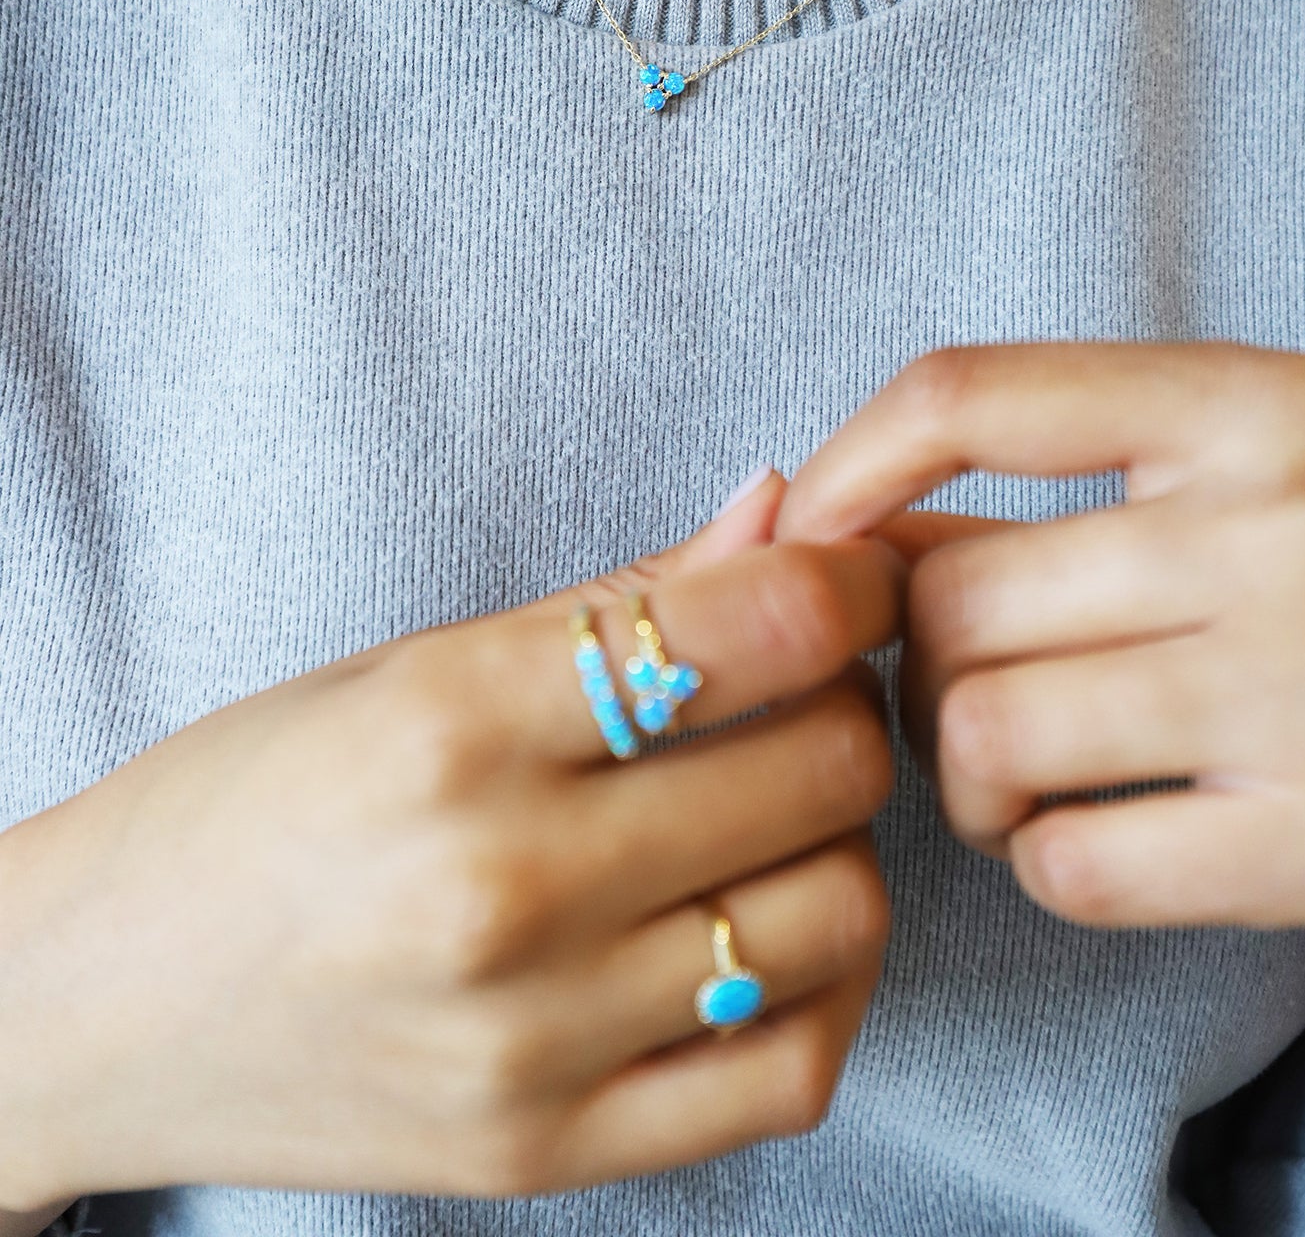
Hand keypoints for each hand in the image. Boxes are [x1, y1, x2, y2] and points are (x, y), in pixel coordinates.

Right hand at [0, 474, 900, 1213]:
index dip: (844, 580)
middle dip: (844, 703)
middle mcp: (499, 886)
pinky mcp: (549, 1153)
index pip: (751, 628)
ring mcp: (531, 1040)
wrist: (96, 1006)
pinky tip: (756, 932)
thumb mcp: (406, 666)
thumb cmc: (244, 801)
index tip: (851, 574)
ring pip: (838, 914)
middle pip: (824, 767)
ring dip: (836, 846)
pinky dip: (815, 986)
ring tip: (766, 816)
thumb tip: (781, 507)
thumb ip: (615, 597)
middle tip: (796, 693)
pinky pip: (791, 1070)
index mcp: (450, 724)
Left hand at [775, 341, 1304, 942]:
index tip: (801, 531)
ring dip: (962, 776)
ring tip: (1022, 771)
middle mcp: (1291, 528)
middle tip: (963, 690)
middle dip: (914, 663)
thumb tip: (820, 520)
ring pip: (982, 731)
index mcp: (1262, 407)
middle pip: (951, 595)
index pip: (973, 393)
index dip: (848, 467)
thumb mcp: (1240, 485)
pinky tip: (1094, 836)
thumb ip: (1052, 491)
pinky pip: (1065, 861)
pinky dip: (1043, 859)